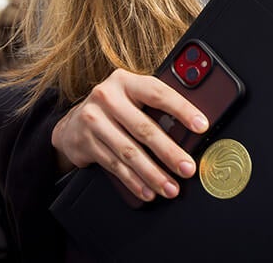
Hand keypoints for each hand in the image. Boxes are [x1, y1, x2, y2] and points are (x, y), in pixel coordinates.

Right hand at [51, 67, 208, 202]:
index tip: (201, 126)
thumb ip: (156, 106)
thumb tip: (193, 128)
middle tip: (187, 168)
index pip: (158, 93)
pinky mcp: (86, 143)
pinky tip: (148, 191)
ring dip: (153, 174)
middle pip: (144, 129)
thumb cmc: (114, 108)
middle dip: (169, 152)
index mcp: (126, 81)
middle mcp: (107, 97)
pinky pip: (115, 166)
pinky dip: (134, 181)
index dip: (182, 109)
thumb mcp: (132, 97)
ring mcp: (94, 120)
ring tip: (170, 187)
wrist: (71, 124)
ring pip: (129, 152)